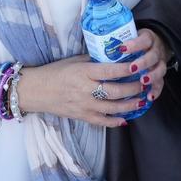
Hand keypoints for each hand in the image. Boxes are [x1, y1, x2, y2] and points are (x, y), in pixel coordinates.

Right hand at [19, 54, 148, 128]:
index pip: (110, 71)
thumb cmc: (55, 72)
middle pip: (116, 91)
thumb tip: (115, 58)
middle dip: (134, 89)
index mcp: (84, 72)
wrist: (35, 90)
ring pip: (112, 108)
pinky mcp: (81, 116)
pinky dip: (115, 122)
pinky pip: (102, 121)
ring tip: (142, 101)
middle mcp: (85, 90)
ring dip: (130, 105)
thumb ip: (94, 61)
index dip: (127, 70)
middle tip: (145, 84)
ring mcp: (84, 105)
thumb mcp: (75, 61)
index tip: (140, 66)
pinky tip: (126, 119)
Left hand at [117, 28, 167, 101]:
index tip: (122, 48)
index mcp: (147, 39)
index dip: (135, 44)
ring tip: (143, 82)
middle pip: (153, 55)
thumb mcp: (129, 38)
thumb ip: (117, 43)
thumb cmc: (135, 44)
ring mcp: (160, 63)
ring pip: (160, 69)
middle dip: (143, 62)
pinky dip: (156, 90)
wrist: (153, 46)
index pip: (144, 39)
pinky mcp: (160, 75)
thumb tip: (94, 48)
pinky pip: (161, 83)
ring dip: (152, 76)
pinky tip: (149, 96)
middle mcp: (156, 50)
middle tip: (132, 68)